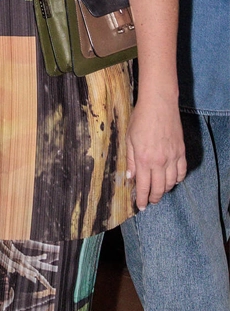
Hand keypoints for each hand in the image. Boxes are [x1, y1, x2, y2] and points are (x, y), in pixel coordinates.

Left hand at [126, 95, 185, 209]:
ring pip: (171, 182)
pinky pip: (182, 171)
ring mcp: (172, 157)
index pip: (143, 186)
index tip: (141, 206)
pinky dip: (178, 179)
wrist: (159, 104)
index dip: (142, 199)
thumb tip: (130, 177)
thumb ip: (130, 160)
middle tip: (150, 202)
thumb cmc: (140, 119)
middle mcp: (159, 161)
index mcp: (143, 159)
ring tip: (160, 191)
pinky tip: (172, 180)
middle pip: (159, 188)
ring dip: (165, 190)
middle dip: (154, 198)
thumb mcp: (129, 139)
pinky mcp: (181, 151)